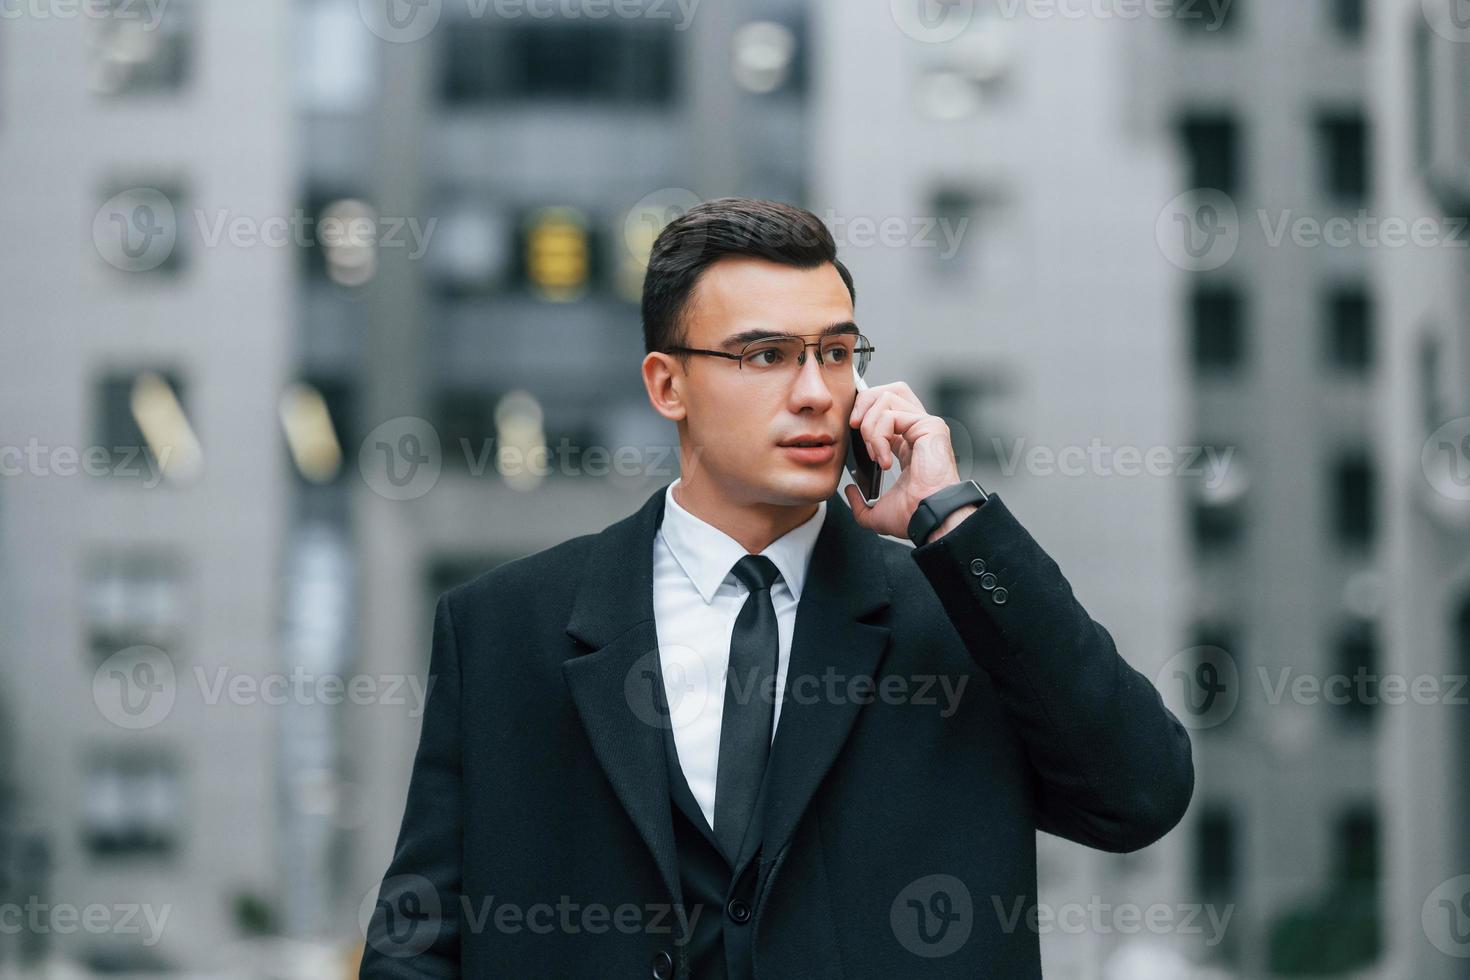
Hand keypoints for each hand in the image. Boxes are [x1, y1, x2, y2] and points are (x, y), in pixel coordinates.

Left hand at [842, 381, 962, 538]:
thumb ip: (860, 504)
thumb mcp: (876, 512)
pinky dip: (878, 435)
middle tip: (854, 426)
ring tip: (873, 452)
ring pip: (886, 398)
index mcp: (908, 444)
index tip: (851, 432)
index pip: (884, 411)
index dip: (863, 414)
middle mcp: (918, 430)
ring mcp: (925, 425)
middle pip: (888, 391)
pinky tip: (884, 459)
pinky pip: (890, 415)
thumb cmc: (913, 516)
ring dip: (869, 425)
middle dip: (864, 403)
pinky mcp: (929, 425)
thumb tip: (849, 491)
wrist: (929, 518)